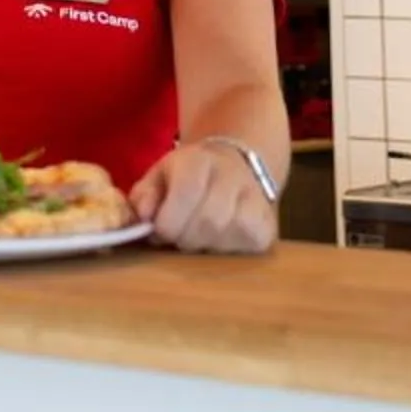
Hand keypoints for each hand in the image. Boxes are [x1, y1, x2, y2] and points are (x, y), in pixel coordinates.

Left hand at [133, 140, 279, 255]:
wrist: (234, 167)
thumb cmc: (188, 176)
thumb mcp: (159, 176)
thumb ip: (144, 196)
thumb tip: (142, 217)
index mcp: (200, 160)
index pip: (187, 193)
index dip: (168, 221)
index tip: (159, 230)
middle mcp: (233, 176)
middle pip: (207, 221)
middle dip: (183, 237)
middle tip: (177, 236)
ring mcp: (256, 201)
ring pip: (224, 238)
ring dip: (203, 245)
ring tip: (197, 235)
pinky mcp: (268, 227)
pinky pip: (244, 248)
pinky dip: (225, 251)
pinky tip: (218, 239)